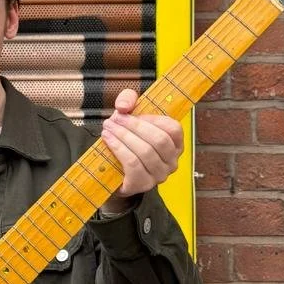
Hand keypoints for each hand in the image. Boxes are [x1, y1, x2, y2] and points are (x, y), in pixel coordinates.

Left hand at [99, 89, 184, 209]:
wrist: (112, 172)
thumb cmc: (126, 141)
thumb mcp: (129, 115)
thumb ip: (128, 99)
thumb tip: (123, 106)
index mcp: (175, 144)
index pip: (173, 128)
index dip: (152, 118)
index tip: (131, 113)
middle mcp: (172, 161)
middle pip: (159, 140)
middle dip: (134, 126)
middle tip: (114, 119)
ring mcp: (159, 175)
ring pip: (145, 152)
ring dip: (123, 136)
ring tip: (108, 128)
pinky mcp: (142, 184)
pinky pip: (133, 164)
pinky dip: (119, 149)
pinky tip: (108, 141)